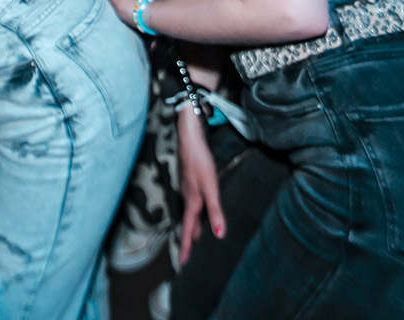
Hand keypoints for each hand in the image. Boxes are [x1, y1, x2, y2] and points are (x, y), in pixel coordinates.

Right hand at [175, 108, 225, 263]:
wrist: (190, 138)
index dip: (187, 247)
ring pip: (191, 213)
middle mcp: (188, 198)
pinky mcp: (192, 181)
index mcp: (192, 203)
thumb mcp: (211, 188)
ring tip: (199, 238)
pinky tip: (202, 210)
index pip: (188, 231)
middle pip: (189, 224)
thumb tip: (220, 236)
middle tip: (192, 256)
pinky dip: (197, 213)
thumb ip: (215, 211)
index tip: (183, 264)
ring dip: (194, 226)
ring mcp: (189, 189)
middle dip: (190, 240)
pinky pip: (194, 204)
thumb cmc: (200, 161)